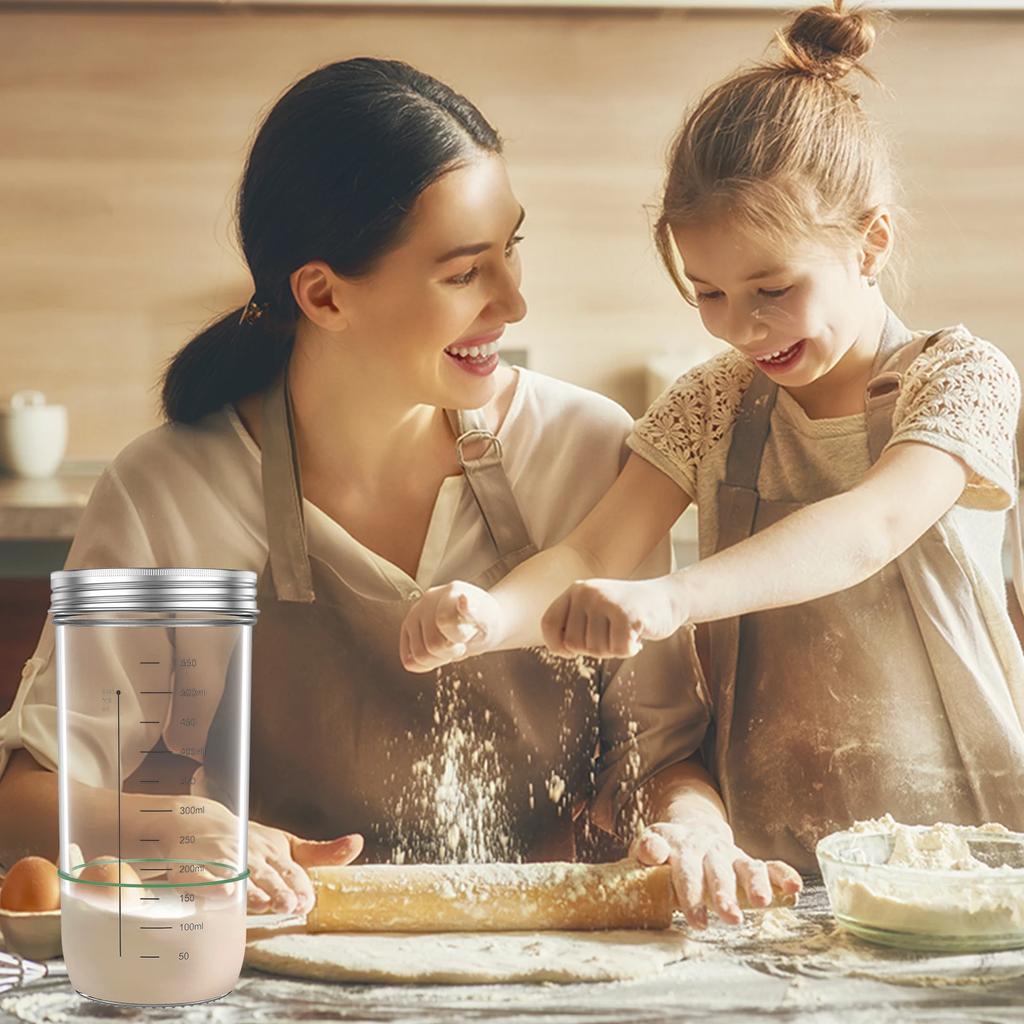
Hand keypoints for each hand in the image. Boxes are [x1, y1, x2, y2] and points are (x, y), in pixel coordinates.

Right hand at [161, 796, 362, 915]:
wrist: (199, 823)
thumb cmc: (252, 842)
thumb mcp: (288, 845)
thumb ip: (321, 853)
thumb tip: (358, 842)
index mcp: (273, 852)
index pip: (290, 871)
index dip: (298, 886)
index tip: (306, 902)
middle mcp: (250, 855)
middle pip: (265, 875)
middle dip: (277, 890)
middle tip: (288, 905)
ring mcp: (222, 860)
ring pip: (237, 877)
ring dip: (248, 891)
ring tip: (260, 904)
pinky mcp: (195, 868)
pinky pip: (202, 879)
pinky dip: (211, 887)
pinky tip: (222, 895)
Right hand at [399, 581, 502, 672]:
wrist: (480, 623)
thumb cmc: (485, 622)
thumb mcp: (489, 619)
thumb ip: (476, 612)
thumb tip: (464, 599)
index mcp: (451, 592)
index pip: (444, 621)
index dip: (459, 637)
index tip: (469, 634)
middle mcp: (428, 600)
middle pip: (432, 644)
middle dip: (451, 651)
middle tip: (461, 643)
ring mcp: (415, 613)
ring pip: (418, 656)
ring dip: (438, 659)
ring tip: (449, 646)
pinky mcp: (407, 629)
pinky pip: (409, 661)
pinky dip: (425, 664)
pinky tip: (438, 654)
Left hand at [541, 578, 684, 658]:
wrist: (668, 598)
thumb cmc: (627, 611)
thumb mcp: (595, 608)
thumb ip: (574, 622)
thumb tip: (558, 647)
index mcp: (576, 590)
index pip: (548, 623)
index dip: (556, 645)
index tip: (570, 652)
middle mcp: (587, 592)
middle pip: (573, 643)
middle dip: (593, 649)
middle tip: (612, 635)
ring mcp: (606, 602)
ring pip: (595, 650)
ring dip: (613, 649)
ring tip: (625, 632)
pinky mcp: (627, 615)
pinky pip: (618, 650)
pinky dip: (629, 650)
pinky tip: (637, 636)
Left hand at [630, 818, 801, 927]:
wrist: (690, 830)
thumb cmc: (667, 849)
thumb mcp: (651, 845)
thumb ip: (648, 849)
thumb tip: (649, 850)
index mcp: (682, 846)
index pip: (685, 870)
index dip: (691, 894)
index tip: (698, 920)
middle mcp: (709, 849)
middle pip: (717, 872)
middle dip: (725, 895)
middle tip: (731, 918)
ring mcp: (731, 855)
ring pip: (745, 868)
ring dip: (755, 884)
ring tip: (762, 903)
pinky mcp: (748, 862)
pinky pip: (768, 866)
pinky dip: (782, 875)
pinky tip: (794, 887)